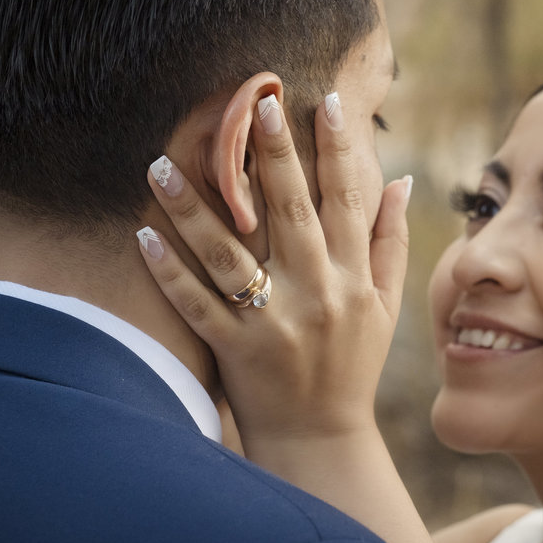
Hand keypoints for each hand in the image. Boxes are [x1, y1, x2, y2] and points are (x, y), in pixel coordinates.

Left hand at [137, 91, 410, 445]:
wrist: (321, 441)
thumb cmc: (354, 364)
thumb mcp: (386, 306)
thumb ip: (392, 242)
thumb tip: (401, 181)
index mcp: (353, 278)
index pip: (347, 200)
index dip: (338, 148)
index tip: (325, 101)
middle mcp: (316, 294)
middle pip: (290, 213)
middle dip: (274, 155)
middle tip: (256, 104)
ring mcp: (272, 323)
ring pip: (227, 254)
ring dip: (192, 207)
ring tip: (161, 162)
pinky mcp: (234, 350)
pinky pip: (195, 305)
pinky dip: (168, 272)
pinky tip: (142, 236)